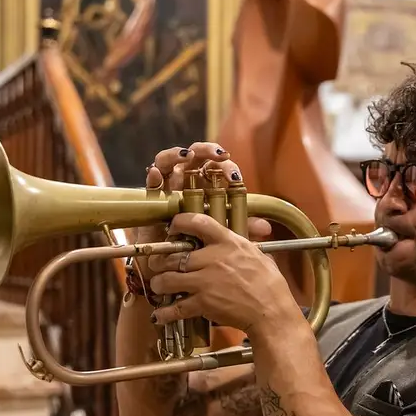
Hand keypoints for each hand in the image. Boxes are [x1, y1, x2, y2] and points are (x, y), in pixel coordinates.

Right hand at [135, 141, 271, 286]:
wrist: (173, 264)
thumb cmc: (199, 245)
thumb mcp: (223, 236)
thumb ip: (243, 228)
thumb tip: (266, 228)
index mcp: (204, 186)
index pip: (216, 167)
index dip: (226, 167)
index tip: (235, 176)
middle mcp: (185, 183)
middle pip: (194, 157)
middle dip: (207, 151)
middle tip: (218, 156)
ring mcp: (167, 188)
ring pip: (168, 161)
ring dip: (177, 155)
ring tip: (187, 155)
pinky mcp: (150, 200)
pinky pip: (150, 183)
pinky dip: (153, 175)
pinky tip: (157, 174)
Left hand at [147, 212, 300, 337]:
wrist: (271, 312)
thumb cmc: (270, 285)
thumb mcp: (260, 255)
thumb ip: (248, 242)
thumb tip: (256, 229)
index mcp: (228, 243)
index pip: (198, 222)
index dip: (179, 222)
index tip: (173, 228)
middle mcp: (213, 258)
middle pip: (174, 255)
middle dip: (160, 262)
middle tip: (157, 265)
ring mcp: (206, 281)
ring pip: (168, 279)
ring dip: (159, 284)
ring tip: (158, 286)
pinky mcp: (204, 303)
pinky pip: (176, 307)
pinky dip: (166, 312)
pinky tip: (161, 314)